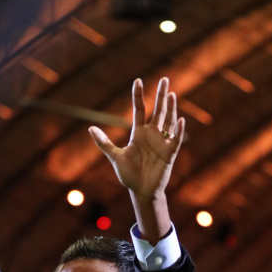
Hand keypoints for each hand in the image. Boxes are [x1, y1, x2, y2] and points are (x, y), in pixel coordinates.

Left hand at [88, 77, 183, 200]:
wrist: (141, 191)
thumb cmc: (129, 175)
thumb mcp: (115, 157)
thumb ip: (104, 143)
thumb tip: (90, 128)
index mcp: (139, 134)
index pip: (140, 110)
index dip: (138, 96)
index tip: (138, 80)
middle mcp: (152, 135)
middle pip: (158, 111)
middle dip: (160, 95)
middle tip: (164, 79)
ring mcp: (162, 143)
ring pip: (168, 121)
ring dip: (170, 109)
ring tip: (171, 94)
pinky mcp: (169, 154)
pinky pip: (176, 140)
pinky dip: (179, 131)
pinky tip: (180, 120)